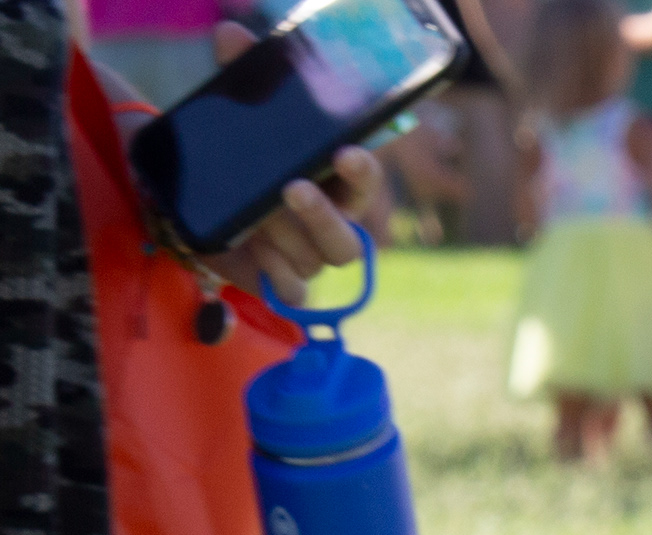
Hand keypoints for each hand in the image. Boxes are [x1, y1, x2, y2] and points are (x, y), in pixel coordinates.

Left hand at [206, 23, 382, 304]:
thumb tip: (230, 36)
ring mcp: (307, 259)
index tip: (345, 152)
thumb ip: (242, 76)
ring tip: (254, 212)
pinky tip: (256, 252)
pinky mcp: (281, 282)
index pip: (364, 181)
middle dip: (322, 215)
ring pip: (314, 261)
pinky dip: (276, 276)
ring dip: (284, 235)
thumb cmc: (240, 152)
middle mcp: (328, 226)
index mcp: (333, 183)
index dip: (362, 171)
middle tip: (292, 187)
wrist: (201, 197)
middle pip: (348, 241)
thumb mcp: (241, 111)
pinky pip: (294, 294)